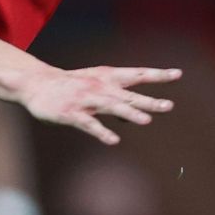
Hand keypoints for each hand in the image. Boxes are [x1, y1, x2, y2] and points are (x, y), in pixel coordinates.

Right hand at [18, 65, 179, 144]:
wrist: (37, 84)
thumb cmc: (72, 85)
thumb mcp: (96, 86)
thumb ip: (117, 99)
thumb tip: (135, 116)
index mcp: (108, 77)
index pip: (138, 74)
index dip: (158, 74)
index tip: (177, 74)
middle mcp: (100, 87)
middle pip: (129, 95)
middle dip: (149, 101)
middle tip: (169, 106)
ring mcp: (86, 100)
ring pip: (111, 107)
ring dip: (129, 113)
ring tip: (146, 121)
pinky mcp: (71, 113)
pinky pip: (89, 124)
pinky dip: (101, 132)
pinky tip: (113, 140)